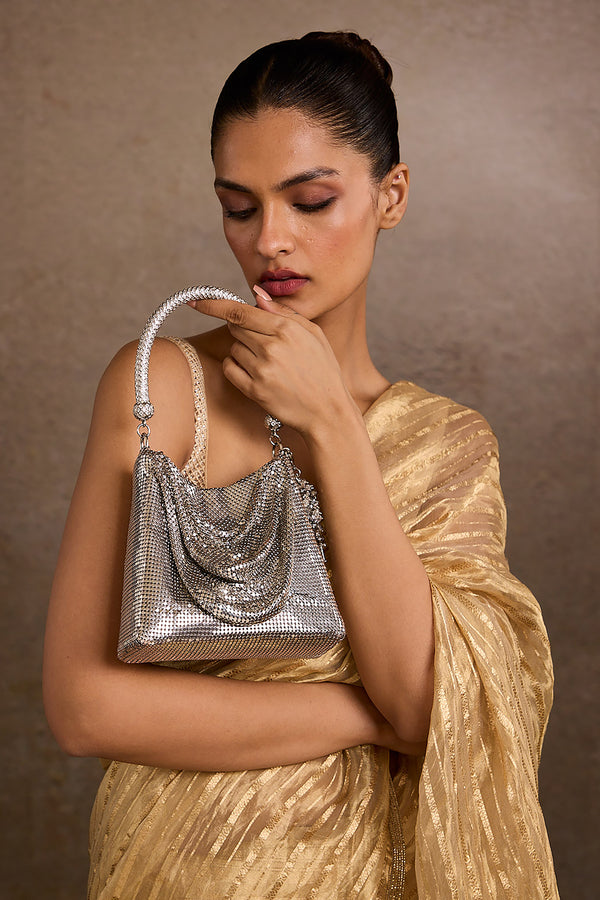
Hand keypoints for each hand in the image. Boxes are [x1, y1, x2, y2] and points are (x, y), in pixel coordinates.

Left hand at [187, 286, 352, 436]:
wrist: (328, 411)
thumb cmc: (323, 370)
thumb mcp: (314, 334)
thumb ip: (284, 312)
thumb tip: (256, 295)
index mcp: (287, 329)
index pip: (240, 312)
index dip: (214, 305)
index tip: (197, 301)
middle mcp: (271, 348)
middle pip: (234, 328)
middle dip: (243, 330)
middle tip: (263, 342)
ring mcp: (261, 370)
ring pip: (233, 348)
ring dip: (243, 351)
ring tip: (269, 362)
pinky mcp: (254, 390)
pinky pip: (229, 369)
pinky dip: (237, 367)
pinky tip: (256, 373)